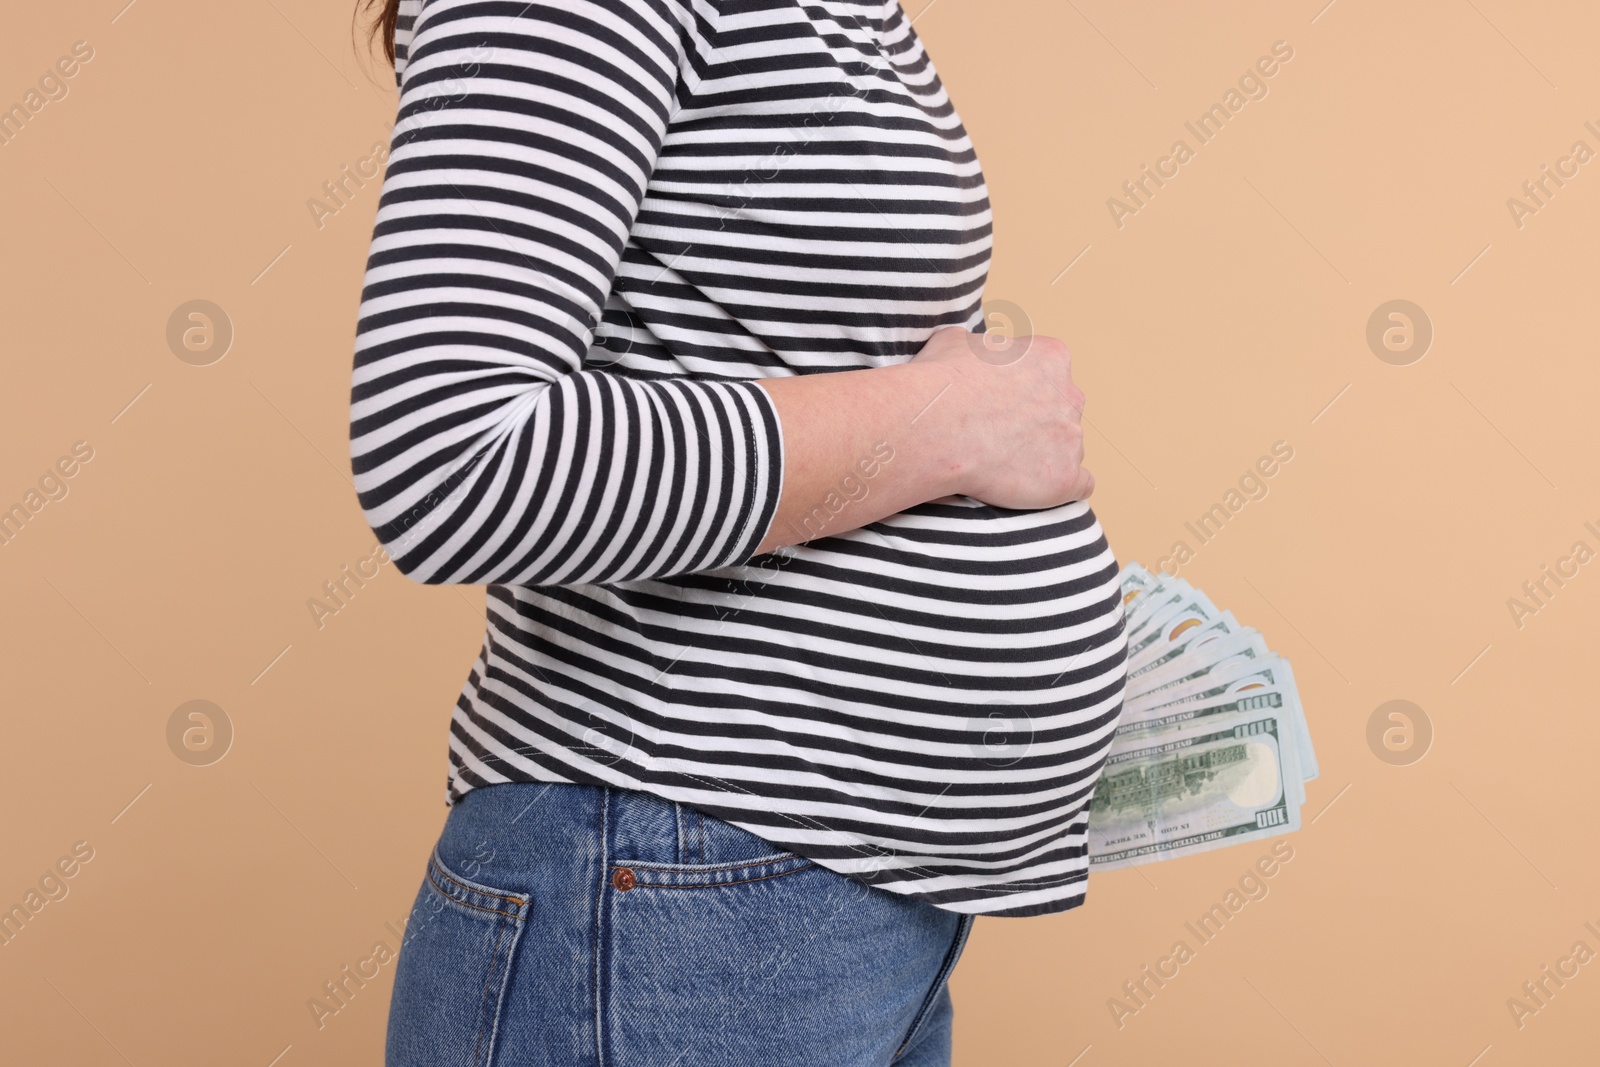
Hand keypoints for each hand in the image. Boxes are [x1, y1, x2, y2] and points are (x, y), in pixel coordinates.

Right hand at [907, 326, 1094, 508]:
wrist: (934, 428)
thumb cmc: (941, 382)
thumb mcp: (953, 341)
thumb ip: (977, 345)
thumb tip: (972, 350)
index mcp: (1051, 358)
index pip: (1050, 372)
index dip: (1022, 388)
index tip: (998, 402)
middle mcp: (1070, 396)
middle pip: (1062, 410)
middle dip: (1037, 421)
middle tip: (998, 434)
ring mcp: (1072, 439)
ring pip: (1068, 447)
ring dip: (1043, 454)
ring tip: (1002, 464)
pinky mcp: (1065, 478)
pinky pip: (1080, 485)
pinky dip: (1061, 486)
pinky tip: (1038, 487)